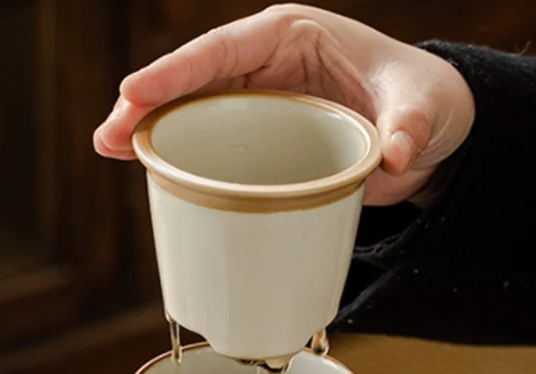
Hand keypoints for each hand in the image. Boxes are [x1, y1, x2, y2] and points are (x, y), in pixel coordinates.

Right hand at [94, 4, 474, 205]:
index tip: (135, 93)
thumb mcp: (421, 105)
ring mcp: (260, 104)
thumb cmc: (421, 99)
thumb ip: (407, 126)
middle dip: (148, 104)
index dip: (177, 71)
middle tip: (109, 136)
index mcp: (294, 37)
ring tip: (110, 150)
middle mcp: (267, 66)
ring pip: (195, 113)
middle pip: (195, 82)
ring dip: (153, 133)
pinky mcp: (263, 141)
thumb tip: (391, 158)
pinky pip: (216, 146)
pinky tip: (153, 174)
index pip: (224, 49)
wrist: (426, 130)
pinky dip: (184, 159)